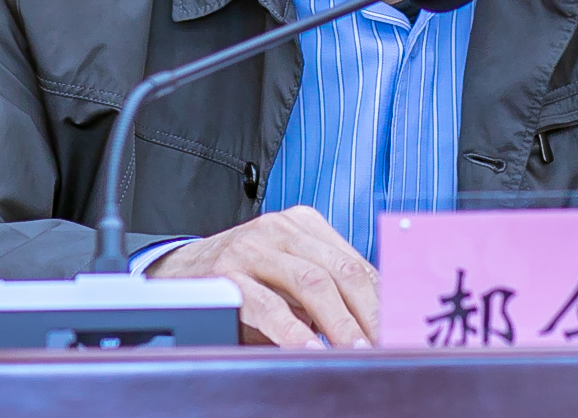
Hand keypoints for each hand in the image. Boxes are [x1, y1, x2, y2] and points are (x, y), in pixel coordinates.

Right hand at [143, 205, 378, 347]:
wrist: (176, 272)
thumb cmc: (243, 279)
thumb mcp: (287, 276)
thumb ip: (326, 292)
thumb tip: (376, 325)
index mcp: (305, 225)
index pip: (356, 263)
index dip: (383, 300)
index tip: (400, 331)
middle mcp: (281, 228)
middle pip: (341, 271)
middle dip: (369, 313)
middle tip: (387, 346)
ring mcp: (252, 247)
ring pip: (311, 283)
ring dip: (339, 323)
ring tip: (357, 351)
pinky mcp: (226, 273)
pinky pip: (266, 304)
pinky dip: (291, 330)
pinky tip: (307, 349)